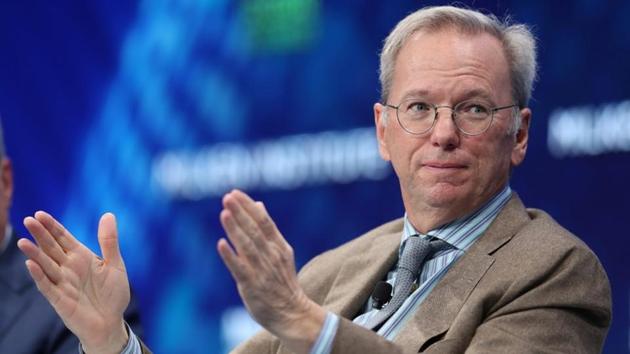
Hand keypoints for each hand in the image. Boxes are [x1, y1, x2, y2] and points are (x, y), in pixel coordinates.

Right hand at [18, 211, 129, 353]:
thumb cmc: (113, 293)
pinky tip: (30, 264)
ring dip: (35, 254)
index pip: (63, 238)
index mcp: (81, 256)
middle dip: (41, 235)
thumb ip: (109, 241)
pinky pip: (47, 286)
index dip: (52, 226)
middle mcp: (68, 267)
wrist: (111, 322)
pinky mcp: (60, 299)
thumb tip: (108, 214)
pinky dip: (39, 276)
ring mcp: (62, 283)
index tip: (40, 214)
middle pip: (51, 248)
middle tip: (29, 220)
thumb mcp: (115, 264)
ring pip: (45, 265)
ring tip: (24, 242)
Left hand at [217, 190, 326, 353]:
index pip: (264, 221)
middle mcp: (271, 255)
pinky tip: (221, 244)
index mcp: (278, 246)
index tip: (235, 193)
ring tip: (224, 213)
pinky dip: (230, 256)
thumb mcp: (281, 251)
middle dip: (240, 213)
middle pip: (254, 230)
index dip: (249, 207)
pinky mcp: (251, 285)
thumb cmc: (282, 281)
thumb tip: (258, 204)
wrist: (292, 313)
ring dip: (235, 229)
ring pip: (247, 246)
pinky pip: (239, 269)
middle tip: (227, 197)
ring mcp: (261, 270)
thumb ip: (268, 229)